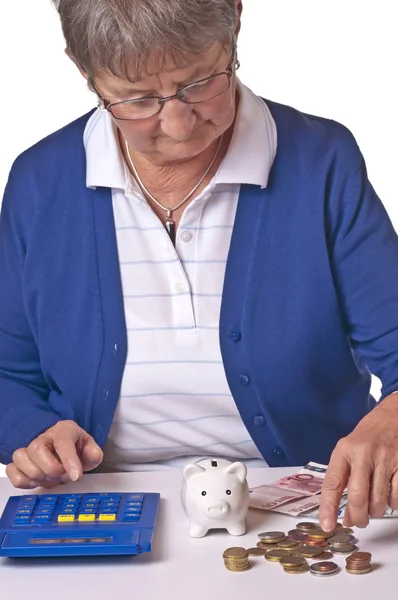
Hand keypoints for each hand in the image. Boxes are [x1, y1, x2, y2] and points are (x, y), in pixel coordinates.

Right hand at [6, 420, 102, 488]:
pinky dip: (25, 482)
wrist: (63, 451)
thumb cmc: (76, 448)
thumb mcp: (89, 448)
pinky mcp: (18, 463)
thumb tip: (93, 455)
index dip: (69, 460)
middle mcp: (43, 437)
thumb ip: (93, 453)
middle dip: (54, 470)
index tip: (76, 476)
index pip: (62, 441)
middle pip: (37, 451)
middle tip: (65, 474)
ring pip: (23, 462)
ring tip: (52, 478)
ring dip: (40, 477)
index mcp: (63, 430)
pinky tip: (38, 481)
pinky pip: (13, 473)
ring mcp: (28, 449)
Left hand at [319, 393, 397, 530]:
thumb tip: (341, 512)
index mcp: (345, 450)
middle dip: (357, 516)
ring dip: (374, 512)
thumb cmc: (368, 436)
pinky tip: (388, 498)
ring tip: (372, 509)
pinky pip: (396, 496)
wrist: (394, 415)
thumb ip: (344, 474)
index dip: (329, 507)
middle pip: (358, 496)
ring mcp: (385, 459)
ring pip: (378, 500)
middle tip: (357, 522)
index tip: (326, 525)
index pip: (333, 482)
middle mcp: (364, 453)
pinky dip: (392, 504)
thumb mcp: (348, 448)